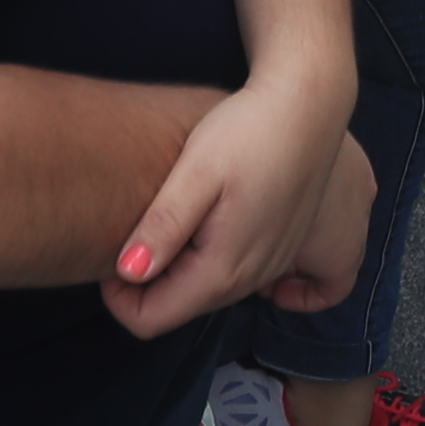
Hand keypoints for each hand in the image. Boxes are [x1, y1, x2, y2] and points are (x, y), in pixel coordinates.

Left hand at [103, 83, 358, 336]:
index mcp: (222, 268)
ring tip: (176, 220)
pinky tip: (221, 252)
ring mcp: (275, 267)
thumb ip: (163, 226)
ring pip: (212, 295)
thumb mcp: (196, 172)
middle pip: (181, 307)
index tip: (114, 253)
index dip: (118, 296)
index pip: (150, 319)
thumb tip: (128, 273)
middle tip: (141, 229)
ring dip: (183, 274)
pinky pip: (253, 288)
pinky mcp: (289, 250)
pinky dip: (227, 281)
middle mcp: (251, 280)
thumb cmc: (250, 131)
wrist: (310, 106)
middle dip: (148, 284)